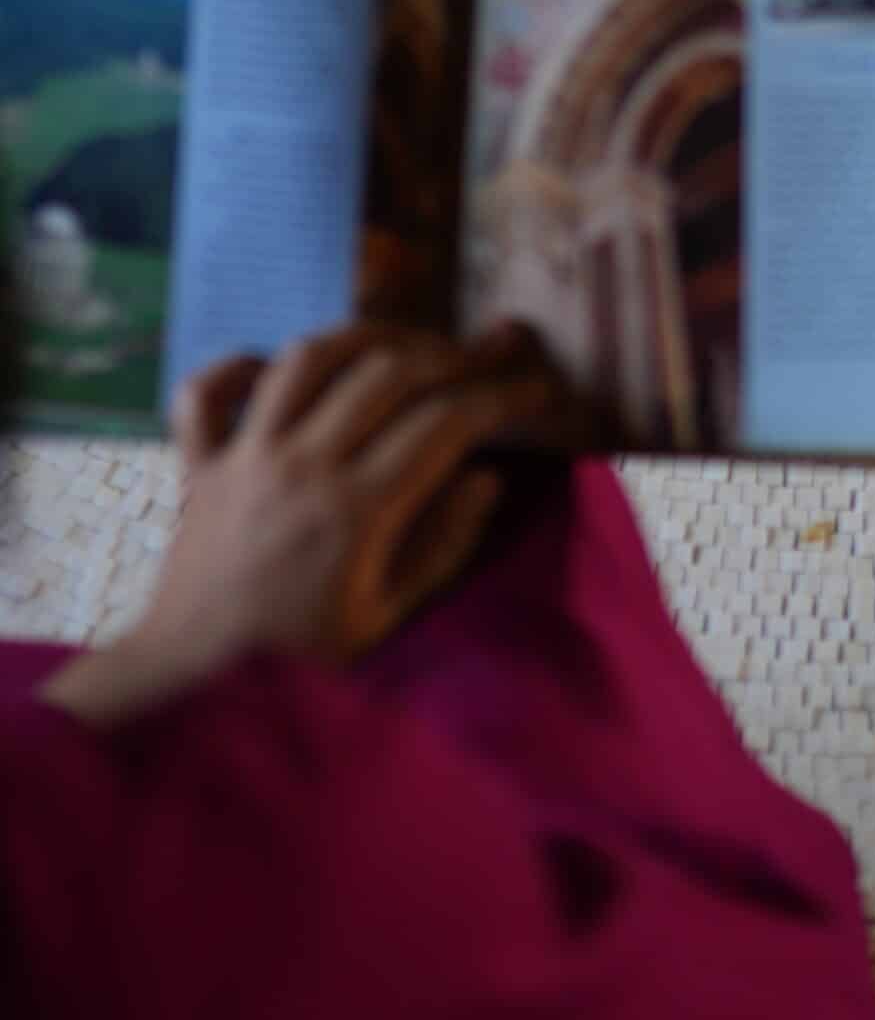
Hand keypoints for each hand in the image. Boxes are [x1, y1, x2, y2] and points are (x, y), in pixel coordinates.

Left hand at [43, 320, 583, 726]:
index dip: (502, 396)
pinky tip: (269, 366)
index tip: (536, 387)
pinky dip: (234, 364)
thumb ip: (441, 545)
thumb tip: (484, 476)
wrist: (193, 682)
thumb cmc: (300, 659)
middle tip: (484, 355)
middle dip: (450, 354)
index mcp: (355, 509)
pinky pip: (204, 393)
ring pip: (307, 358)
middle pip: (387, 371)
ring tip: (402, 344)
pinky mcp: (199, 463)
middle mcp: (301, 464)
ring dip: (364, 337)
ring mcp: (244, 455)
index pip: (445, 423)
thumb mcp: (386, 619)